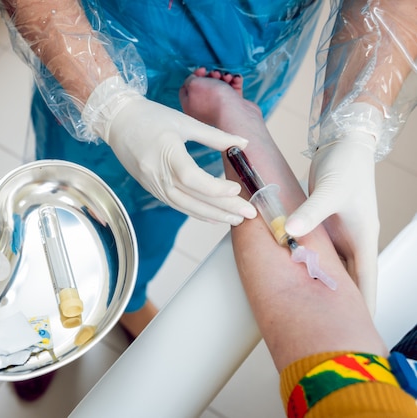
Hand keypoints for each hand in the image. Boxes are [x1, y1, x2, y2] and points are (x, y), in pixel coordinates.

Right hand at [83, 77, 255, 223]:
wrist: (117, 121)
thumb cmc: (151, 117)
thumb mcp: (184, 121)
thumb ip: (215, 136)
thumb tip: (244, 143)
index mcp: (166, 151)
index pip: (192, 177)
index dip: (215, 187)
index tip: (236, 188)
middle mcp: (157, 173)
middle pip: (192, 197)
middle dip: (223, 208)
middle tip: (248, 214)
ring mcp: (152, 184)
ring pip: (185, 205)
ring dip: (212, 215)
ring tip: (236, 220)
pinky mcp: (151, 188)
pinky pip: (176, 204)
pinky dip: (196, 212)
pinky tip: (213, 217)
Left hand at [285, 133, 378, 311]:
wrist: (344, 144)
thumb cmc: (346, 167)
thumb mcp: (329, 192)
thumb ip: (309, 214)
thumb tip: (288, 234)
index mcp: (362, 239)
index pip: (366, 281)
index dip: (363, 305)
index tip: (358, 329)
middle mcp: (353, 240)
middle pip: (349, 279)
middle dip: (341, 302)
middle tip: (325, 324)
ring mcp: (339, 233)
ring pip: (332, 265)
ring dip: (323, 282)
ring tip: (309, 306)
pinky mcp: (325, 224)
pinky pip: (318, 249)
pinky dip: (309, 261)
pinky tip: (296, 271)